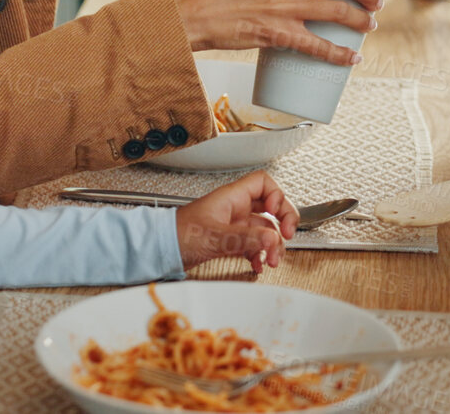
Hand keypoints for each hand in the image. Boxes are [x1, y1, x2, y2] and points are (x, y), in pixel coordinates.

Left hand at [174, 170, 298, 271]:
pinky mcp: (229, 241)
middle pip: (270, 207)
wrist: (161, 248)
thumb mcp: (214, 236)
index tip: (277, 214)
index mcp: (231, 197)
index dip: (276, 196)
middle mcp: (235, 208)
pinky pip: (253, 245)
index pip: (263, 184)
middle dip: (283, 222)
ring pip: (264, 229)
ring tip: (271, 260)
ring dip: (273, 245)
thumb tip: (272, 237)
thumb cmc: (178, 234)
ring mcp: (233, 225)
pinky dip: (259, 255)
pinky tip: (257, 265)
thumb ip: (244, 237)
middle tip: (288, 236)